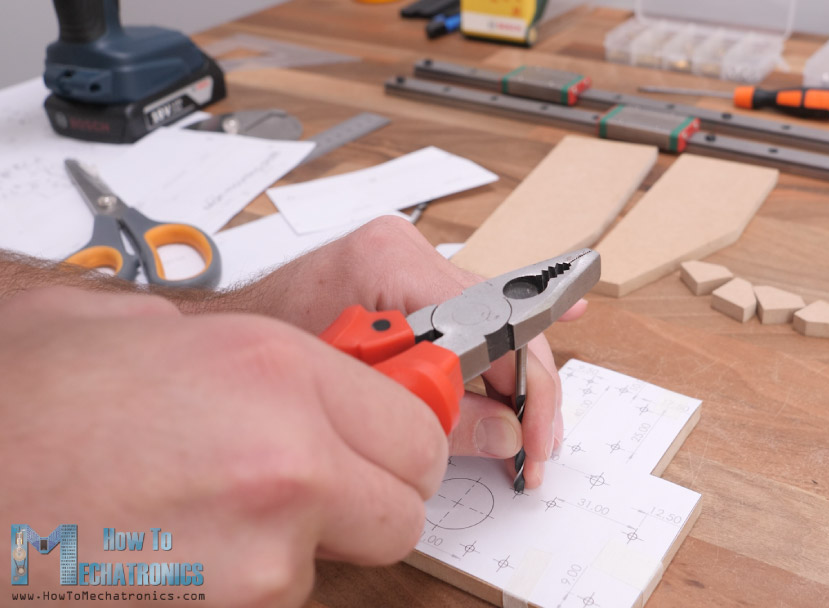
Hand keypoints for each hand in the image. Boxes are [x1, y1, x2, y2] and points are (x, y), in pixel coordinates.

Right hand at [0, 287, 447, 605]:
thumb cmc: (18, 410)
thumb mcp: (133, 328)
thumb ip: (235, 344)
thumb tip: (277, 368)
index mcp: (278, 372)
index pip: (418, 429)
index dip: (398, 442)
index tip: (381, 446)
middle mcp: (289, 464)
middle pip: (403, 510)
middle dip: (369, 502)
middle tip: (312, 489)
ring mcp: (260, 558)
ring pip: (333, 563)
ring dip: (293, 545)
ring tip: (202, 513)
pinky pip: (271, 598)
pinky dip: (239, 583)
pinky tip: (174, 550)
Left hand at [231, 216, 585, 487]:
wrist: (219, 334)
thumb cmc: (265, 355)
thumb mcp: (357, 397)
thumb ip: (441, 417)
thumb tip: (506, 436)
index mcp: (389, 264)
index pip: (493, 324)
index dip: (527, 388)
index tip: (533, 439)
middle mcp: (404, 249)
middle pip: (505, 318)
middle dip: (529, 389)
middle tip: (536, 446)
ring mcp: (407, 257)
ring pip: (495, 315)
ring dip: (517, 376)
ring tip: (533, 426)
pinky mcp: (406, 276)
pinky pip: (474, 307)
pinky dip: (508, 330)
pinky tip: (567, 309)